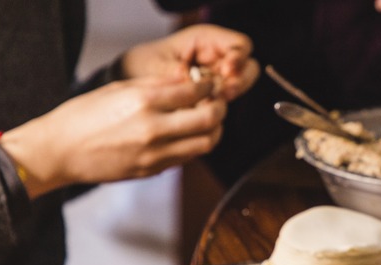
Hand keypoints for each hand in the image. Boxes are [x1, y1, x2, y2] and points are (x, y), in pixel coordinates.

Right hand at [0, 76, 224, 198]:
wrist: (59, 152)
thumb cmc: (83, 117)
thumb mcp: (118, 89)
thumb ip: (156, 85)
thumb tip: (186, 80)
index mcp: (143, 102)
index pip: (194, 92)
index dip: (209, 87)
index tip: (210, 85)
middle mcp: (153, 129)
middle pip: (209, 119)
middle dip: (220, 108)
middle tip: (217, 103)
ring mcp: (155, 154)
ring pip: (205, 143)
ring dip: (214, 131)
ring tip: (208, 122)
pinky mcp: (152, 171)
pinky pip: (187, 158)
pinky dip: (196, 145)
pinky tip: (188, 136)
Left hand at [120, 24, 259, 100]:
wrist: (132, 79)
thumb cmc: (143, 63)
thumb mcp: (155, 65)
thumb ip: (174, 73)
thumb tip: (192, 82)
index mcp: (206, 40)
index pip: (239, 44)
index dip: (239, 58)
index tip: (228, 71)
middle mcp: (217, 58)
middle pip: (248, 67)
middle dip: (240, 80)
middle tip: (225, 91)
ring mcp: (217, 77)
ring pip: (239, 86)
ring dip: (230, 95)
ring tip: (214, 101)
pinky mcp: (213, 95)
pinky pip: (224, 100)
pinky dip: (218, 106)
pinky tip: (205, 110)